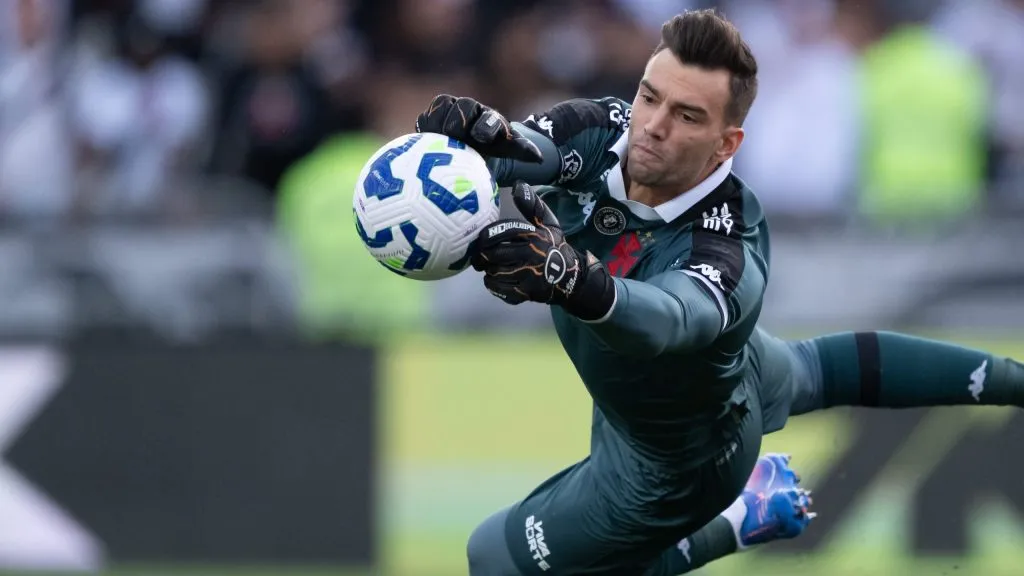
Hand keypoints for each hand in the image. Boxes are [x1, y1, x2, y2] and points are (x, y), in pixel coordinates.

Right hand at [415, 95, 542, 162]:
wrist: (474, 149)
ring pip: (440, 108)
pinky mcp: (432, 119)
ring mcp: (450, 112)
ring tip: (433, 139)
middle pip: (462, 106)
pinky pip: (424, 118)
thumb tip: (539, 158)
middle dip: (458, 121)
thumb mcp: (510, 151)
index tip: (482, 138)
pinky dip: (423, 129)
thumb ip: (522, 150)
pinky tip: (420, 142)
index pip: (489, 118)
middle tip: (452, 136)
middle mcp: (470, 110)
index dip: (485, 125)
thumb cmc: (494, 151)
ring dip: (437, 122)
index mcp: (491, 119)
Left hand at [471, 181, 614, 320]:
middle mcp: (529, 255)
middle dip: (481, 255)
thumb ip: (532, 205)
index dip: (485, 236)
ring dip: (488, 270)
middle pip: (492, 254)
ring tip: (489, 267)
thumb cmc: (554, 247)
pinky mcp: (526, 292)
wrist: (571, 278)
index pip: (501, 232)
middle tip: (479, 256)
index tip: (481, 239)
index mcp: (533, 235)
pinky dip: (493, 284)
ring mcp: (528, 275)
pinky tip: (495, 279)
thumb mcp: (548, 223)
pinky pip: (499, 288)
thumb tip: (518, 185)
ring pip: (493, 272)